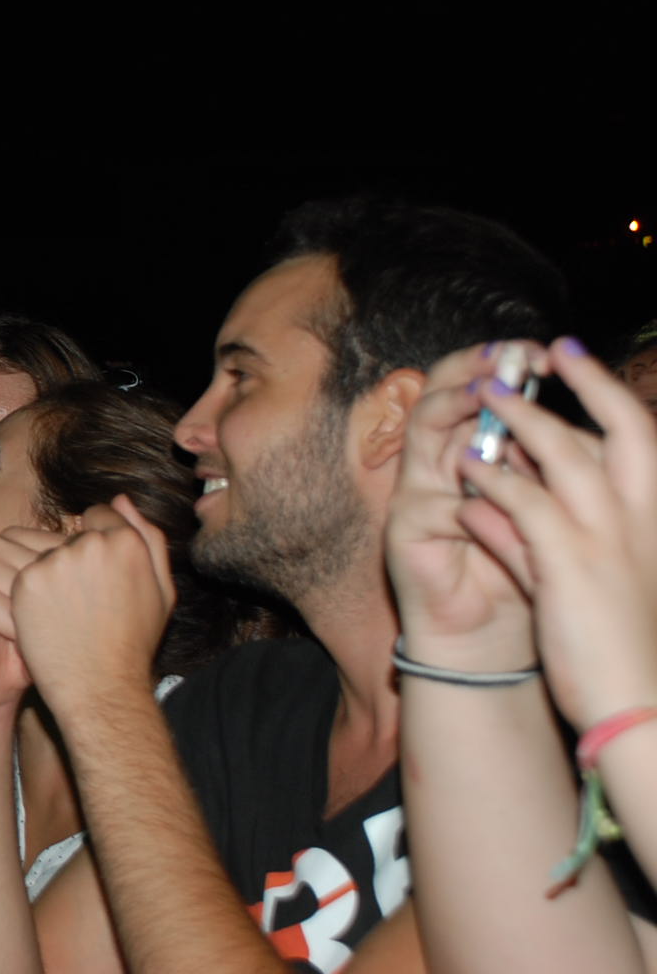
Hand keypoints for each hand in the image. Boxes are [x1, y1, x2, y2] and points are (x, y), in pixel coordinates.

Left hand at [11, 497, 175, 708]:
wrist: (102, 688)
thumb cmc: (135, 641)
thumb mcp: (160, 590)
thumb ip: (147, 537)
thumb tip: (120, 499)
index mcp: (126, 542)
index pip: (100, 518)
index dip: (98, 549)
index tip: (98, 578)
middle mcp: (90, 545)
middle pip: (72, 536)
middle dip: (75, 560)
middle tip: (84, 603)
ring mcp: (56, 561)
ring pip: (47, 553)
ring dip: (52, 574)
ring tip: (67, 613)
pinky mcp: (28, 579)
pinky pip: (26, 572)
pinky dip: (32, 591)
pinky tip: (47, 617)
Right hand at [384, 342, 545, 668]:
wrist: (493, 640)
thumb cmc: (527, 573)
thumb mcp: (552, 512)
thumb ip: (556, 471)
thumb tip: (585, 425)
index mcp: (477, 450)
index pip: (479, 387)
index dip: (504, 363)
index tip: (546, 351)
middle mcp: (441, 463)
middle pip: (441, 394)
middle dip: (475, 370)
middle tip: (510, 360)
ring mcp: (418, 493)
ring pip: (423, 434)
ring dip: (453, 410)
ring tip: (485, 397)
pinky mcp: (406, 533)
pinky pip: (432, 504)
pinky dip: (463, 496)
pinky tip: (490, 492)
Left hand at [459, 337, 656, 729]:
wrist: (637, 707)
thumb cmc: (616, 647)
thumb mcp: (587, 579)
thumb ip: (540, 536)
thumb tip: (489, 504)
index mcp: (654, 520)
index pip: (641, 437)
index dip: (606, 393)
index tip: (573, 359)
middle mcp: (642, 520)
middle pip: (623, 427)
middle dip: (583, 381)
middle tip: (539, 351)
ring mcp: (610, 539)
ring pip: (567, 454)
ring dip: (523, 419)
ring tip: (486, 395)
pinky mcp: (572, 564)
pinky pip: (528, 504)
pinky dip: (495, 482)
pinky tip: (467, 473)